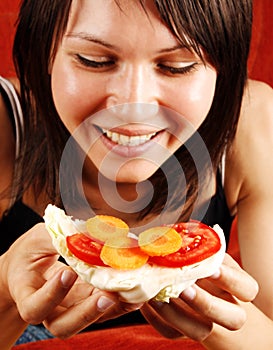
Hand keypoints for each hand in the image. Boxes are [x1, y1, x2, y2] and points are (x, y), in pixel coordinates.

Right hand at [1, 223, 141, 338]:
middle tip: (106, 295)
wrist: (31, 266)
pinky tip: (136, 290)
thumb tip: (87, 232)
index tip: (67, 273)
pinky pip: (105, 309)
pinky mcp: (89, 302)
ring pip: (89, 321)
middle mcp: (50, 310)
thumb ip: (57, 238)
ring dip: (110, 309)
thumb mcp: (37, 240)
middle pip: (64, 326)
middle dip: (87, 312)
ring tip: (128, 294)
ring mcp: (71, 308)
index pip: (35, 307)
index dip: (52, 295)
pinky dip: (121, 302)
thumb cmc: (31, 253)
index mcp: (28, 296)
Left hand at [140, 254, 258, 340]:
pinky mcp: (186, 332)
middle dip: (206, 303)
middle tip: (184, 288)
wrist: (207, 297)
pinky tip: (146, 302)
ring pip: (200, 331)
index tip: (210, 268)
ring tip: (157, 295)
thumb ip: (204, 250)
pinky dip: (157, 319)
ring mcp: (208, 324)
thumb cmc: (209, 268)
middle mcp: (229, 310)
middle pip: (233, 319)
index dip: (229, 279)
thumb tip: (178, 234)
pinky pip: (173, 333)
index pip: (247, 289)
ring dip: (177, 315)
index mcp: (240, 288)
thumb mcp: (212, 257)